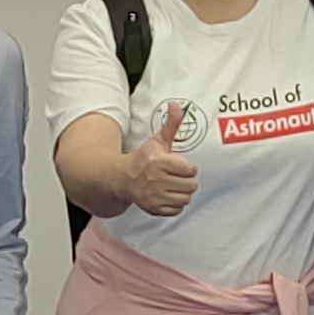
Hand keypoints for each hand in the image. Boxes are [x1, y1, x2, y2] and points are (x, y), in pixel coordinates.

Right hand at [126, 101, 198, 217]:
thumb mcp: (157, 140)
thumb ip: (171, 124)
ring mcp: (154, 196)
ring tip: (174, 185)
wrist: (122, 178)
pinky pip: (177, 210)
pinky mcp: (153, 208)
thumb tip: (176, 104)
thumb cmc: (143, 158)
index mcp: (158, 162)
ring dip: (183, 192)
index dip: (188, 167)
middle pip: (191, 185)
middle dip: (187, 180)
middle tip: (178, 176)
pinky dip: (176, 204)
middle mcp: (156, 180)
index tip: (180, 165)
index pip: (190, 169)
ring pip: (186, 198)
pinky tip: (169, 195)